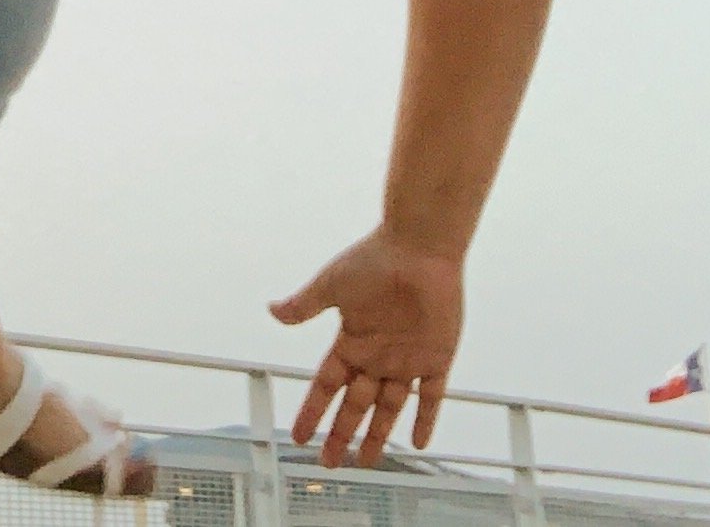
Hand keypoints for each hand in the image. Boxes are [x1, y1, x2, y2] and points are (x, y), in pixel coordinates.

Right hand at [269, 227, 464, 467]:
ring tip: (366, 462)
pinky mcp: (436, 357)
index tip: (298, 437)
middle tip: (329, 463)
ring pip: (389, 409)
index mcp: (351, 341)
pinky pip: (431, 396)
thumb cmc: (376, 258)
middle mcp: (376, 356)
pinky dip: (426, 419)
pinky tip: (419, 441)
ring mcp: (406, 359)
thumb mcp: (333, 284)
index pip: (326, 387)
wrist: (421, 246)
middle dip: (340, 435)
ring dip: (377, 435)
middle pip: (355, 406)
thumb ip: (305, 305)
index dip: (312, 413)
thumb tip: (273, 310)